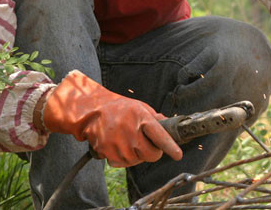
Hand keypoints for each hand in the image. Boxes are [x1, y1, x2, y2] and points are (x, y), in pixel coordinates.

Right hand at [42, 70, 182, 167]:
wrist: (92, 112)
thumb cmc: (119, 108)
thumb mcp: (139, 106)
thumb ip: (155, 118)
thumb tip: (169, 125)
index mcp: (141, 118)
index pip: (160, 136)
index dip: (170, 147)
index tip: (178, 155)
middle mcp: (130, 132)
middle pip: (151, 155)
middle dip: (153, 152)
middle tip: (147, 144)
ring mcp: (118, 143)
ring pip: (136, 161)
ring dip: (136, 155)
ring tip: (129, 141)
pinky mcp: (107, 152)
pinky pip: (122, 163)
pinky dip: (123, 158)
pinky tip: (119, 146)